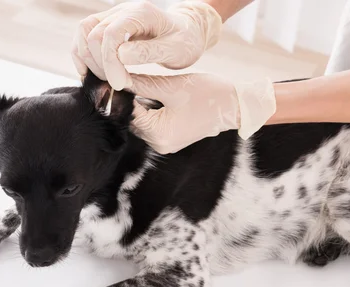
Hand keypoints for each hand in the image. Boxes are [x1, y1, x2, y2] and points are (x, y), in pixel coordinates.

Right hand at [72, 1, 221, 89]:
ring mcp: (113, 16)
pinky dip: (82, 54)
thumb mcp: (175, 50)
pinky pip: (84, 35)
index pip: (111, 34)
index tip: (120, 84)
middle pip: (93, 34)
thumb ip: (149, 52)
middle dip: (101, 64)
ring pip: (84, 32)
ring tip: (107, 80)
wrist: (186, 33)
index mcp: (141, 13)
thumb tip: (121, 56)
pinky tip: (90, 72)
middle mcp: (123, 10)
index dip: (110, 62)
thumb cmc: (184, 42)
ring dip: (89, 60)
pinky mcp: (107, 25)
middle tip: (118, 84)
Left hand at [130, 73, 275, 153]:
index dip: (121, 95)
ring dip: (140, 104)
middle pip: (133, 119)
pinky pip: (152, 123)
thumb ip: (142, 84)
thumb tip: (118, 78)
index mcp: (158, 135)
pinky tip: (155, 95)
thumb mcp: (171, 86)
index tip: (115, 77)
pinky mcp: (170, 138)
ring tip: (143, 85)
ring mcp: (165, 143)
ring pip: (142, 120)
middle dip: (130, 99)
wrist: (234, 105)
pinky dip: (151, 109)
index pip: (129, 114)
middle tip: (126, 78)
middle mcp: (159, 144)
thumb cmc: (207, 94)